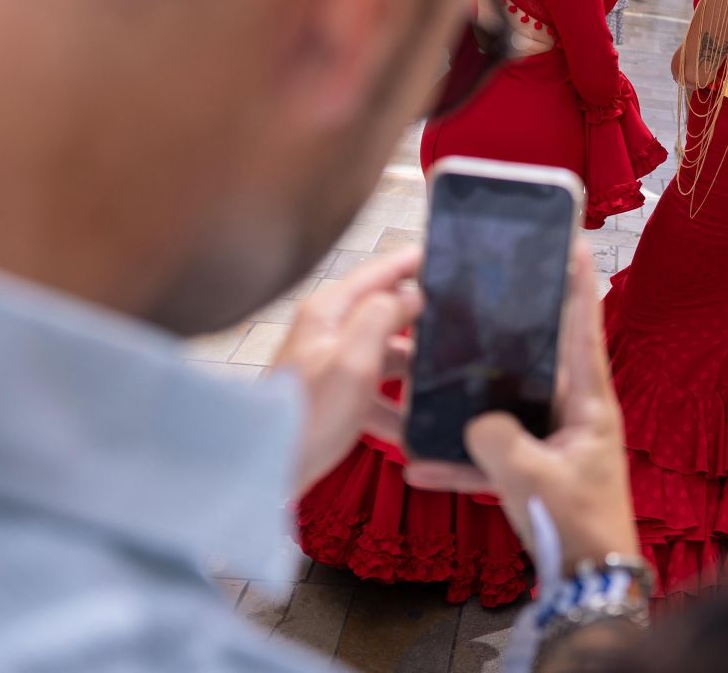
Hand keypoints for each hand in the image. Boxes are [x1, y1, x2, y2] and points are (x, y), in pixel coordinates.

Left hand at [269, 251, 421, 492]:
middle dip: (420, 322)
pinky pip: (374, 390)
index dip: (413, 262)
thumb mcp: (353, 361)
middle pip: (385, 312)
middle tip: (459, 325)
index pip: (378, 271)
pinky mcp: (332, 393)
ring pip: (384, 354)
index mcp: (329, 311)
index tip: (445, 257)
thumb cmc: (307, 417)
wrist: (268, 471)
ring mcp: (329, 362)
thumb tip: (411, 295)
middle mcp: (327, 330)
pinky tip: (413, 426)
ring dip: (411, 371)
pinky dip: (393, 406)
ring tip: (442, 384)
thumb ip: (383, 317)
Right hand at [406, 249, 637, 567]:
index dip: (580, 285)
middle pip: (538, 360)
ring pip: (507, 409)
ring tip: (430, 375)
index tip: (575, 242)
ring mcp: (554, 444)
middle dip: (509, 333)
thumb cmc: (577, 524)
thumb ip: (495, 440)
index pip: (584, 329)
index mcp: (590, 403)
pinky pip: (492, 458)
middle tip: (482, 296)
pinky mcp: (535, 475)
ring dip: (471, 402)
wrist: (590, 583)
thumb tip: (473, 422)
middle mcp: (575, 414)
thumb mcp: (531, 476)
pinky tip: (417, 463)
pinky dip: (460, 462)